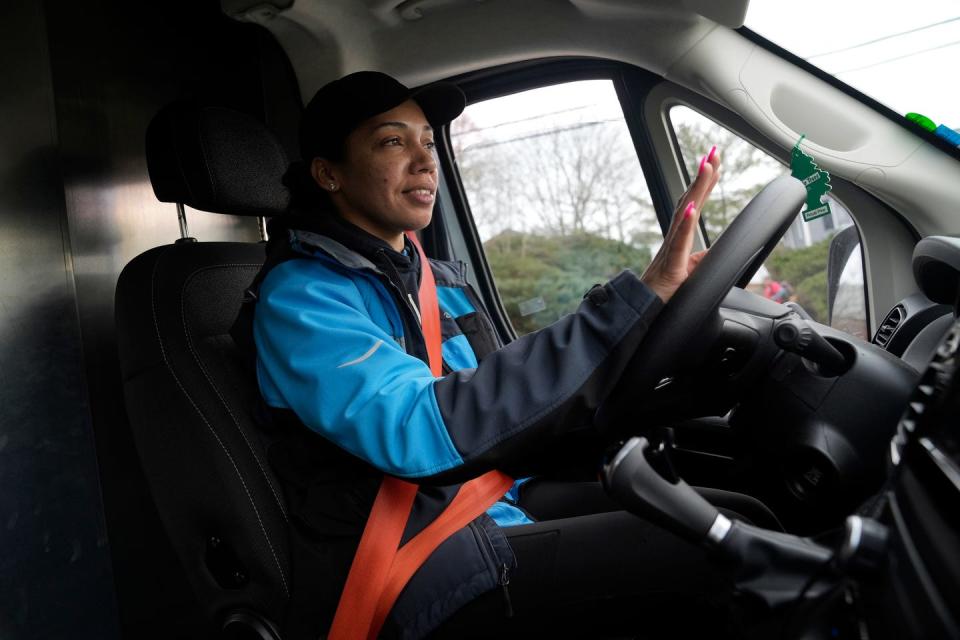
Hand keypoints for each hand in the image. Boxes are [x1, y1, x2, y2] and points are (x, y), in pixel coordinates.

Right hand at [641, 147, 720, 302]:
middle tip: (713, 152)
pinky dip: (684, 222)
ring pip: (684, 213)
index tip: (714, 161)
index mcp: (679, 237)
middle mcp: (674, 237)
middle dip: (702, 175)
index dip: (704, 182)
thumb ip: (704, 258)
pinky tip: (691, 207)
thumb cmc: (665, 292)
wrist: (645, 311)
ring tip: (705, 167)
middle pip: (689, 200)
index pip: (693, 203)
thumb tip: (721, 250)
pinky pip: (678, 242)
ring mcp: (671, 249)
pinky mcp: (671, 265)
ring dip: (695, 188)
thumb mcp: (692, 272)